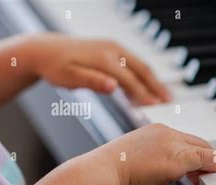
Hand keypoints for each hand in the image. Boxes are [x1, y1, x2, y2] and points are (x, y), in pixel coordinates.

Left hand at [27, 33, 170, 104]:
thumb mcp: (70, 78)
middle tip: (170, 100)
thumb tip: (114, 86)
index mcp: (104, 59)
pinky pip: (133, 64)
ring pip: (140, 65)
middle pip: (142, 70)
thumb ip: (94, 82)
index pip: (131, 80)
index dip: (145, 94)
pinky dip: (143, 75)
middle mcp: (112, 50)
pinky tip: (146, 87)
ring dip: (154, 80)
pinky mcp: (112, 49)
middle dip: (157, 86)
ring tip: (164, 94)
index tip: (156, 105)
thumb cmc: (56, 66)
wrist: (45, 49)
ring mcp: (113, 48)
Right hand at [99, 123, 215, 184]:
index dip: (197, 151)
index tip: (203, 163)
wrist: (101, 174)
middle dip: (211, 156)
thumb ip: (151, 161)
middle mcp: (165, 132)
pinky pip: (207, 160)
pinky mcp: (178, 159)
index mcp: (154, 130)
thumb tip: (160, 172)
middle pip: (198, 142)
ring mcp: (172, 144)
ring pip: (205, 150)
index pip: (184, 139)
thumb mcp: (134, 161)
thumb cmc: (110, 173)